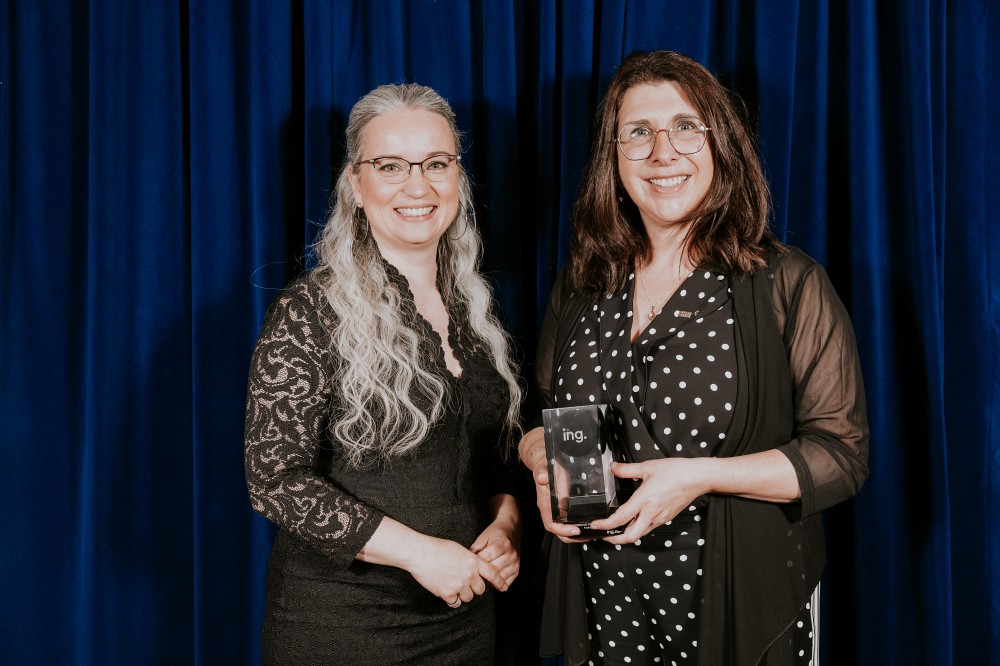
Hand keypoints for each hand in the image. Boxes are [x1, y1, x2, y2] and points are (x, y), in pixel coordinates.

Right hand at [404, 535, 505, 605]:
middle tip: (466, 584)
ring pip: (468, 597)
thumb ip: (469, 560)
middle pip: (480, 589)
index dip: (499, 581)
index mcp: (473, 561)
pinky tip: (447, 591)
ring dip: (463, 594)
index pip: (492, 574)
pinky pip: (455, 603)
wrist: (421, 553)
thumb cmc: (437, 548)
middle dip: (474, 588)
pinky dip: (452, 599)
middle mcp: (469, 575)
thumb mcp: (459, 550)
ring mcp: (459, 585)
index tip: (504, 587)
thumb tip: (473, 569)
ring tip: (453, 585)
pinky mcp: (447, 594)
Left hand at [470, 522, 519, 590]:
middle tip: (473, 574)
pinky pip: (506, 583)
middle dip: (482, 572)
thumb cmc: (496, 533)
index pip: (486, 557)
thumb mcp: (484, 536)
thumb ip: (476, 548)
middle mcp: (510, 554)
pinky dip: (497, 584)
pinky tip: (491, 580)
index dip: (476, 562)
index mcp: (501, 543)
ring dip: (489, 580)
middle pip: (493, 569)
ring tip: (481, 577)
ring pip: (499, 579)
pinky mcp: (517, 571)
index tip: (469, 565)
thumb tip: (466, 561)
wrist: (512, 530)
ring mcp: (515, 564)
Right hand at [518, 426, 591, 542]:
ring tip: (593, 532)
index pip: (551, 523)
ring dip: (578, 534)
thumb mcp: (544, 465)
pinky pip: (571, 520)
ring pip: (566, 527)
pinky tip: (591, 523)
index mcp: (545, 503)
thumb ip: (543, 471)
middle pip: (559, 531)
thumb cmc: (545, 465)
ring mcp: (557, 509)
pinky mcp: (564, 506)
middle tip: (589, 535)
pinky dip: (580, 525)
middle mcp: (550, 509)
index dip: (562, 530)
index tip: (575, 530)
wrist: (546, 461)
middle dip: (573, 537)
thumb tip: (542, 477)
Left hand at [589, 458, 709, 544]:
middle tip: (604, 535)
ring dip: (626, 535)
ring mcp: (660, 518)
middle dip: (614, 539)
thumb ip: (627, 469)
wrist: (698, 478)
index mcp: (644, 500)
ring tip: (615, 530)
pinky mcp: (666, 518)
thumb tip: (613, 467)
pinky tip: (633, 522)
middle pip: (630, 537)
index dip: (605, 525)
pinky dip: (638, 529)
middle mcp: (651, 513)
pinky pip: (649, 528)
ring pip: (640, 534)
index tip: (595, 525)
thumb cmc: (676, 472)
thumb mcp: (648, 467)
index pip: (620, 519)